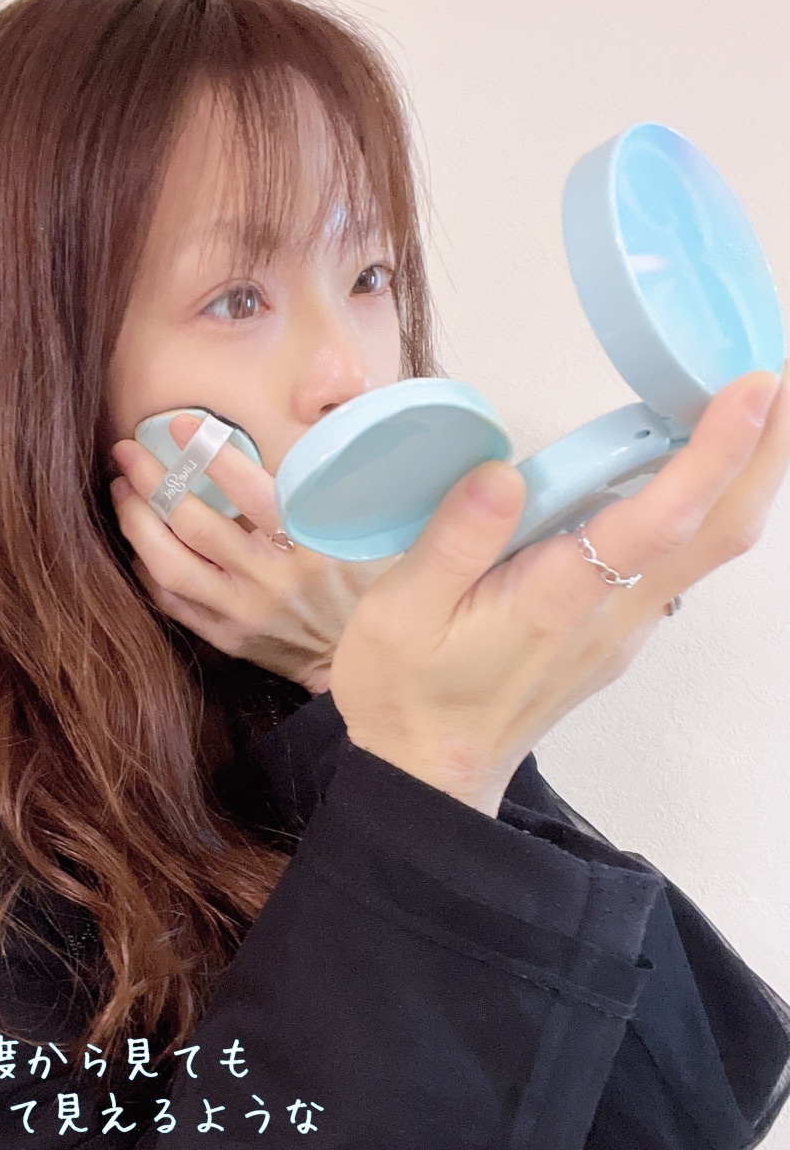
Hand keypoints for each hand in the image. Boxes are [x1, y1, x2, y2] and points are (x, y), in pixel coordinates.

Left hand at [108, 413, 399, 693]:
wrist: (364, 659)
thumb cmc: (362, 582)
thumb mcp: (357, 530)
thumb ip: (317, 487)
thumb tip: (282, 433)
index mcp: (310, 546)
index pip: (252, 492)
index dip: (211, 453)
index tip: (182, 423)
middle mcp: (271, 581)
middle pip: (194, 524)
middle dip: (153, 481)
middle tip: (128, 452)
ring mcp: (243, 613)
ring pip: (171, 565)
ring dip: (137, 523)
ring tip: (122, 490)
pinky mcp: (227, 638)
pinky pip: (171, 601)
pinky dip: (147, 567)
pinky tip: (137, 540)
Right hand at [328, 365, 787, 815]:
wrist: (429, 777)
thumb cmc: (408, 695)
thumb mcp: (398, 616)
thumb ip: (452, 542)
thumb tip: (503, 473)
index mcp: (558, 601)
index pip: (658, 520)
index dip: (714, 452)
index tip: (754, 385)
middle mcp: (610, 614)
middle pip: (721, 529)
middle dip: (769, 450)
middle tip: (787, 371)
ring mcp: (623, 627)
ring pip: (709, 545)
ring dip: (747, 473)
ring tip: (755, 400)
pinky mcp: (616, 633)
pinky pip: (678, 559)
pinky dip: (706, 503)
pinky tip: (688, 463)